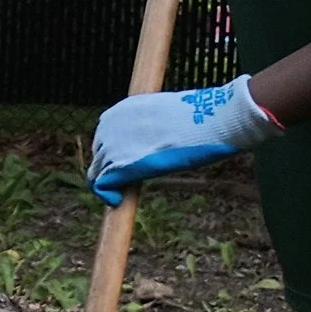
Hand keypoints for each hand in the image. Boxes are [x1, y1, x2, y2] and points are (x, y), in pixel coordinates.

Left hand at [87, 75, 281, 203]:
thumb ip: (149, 130)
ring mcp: (112, 145)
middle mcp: (109, 126)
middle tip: (125, 185)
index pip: (104, 138)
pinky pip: (101, 185)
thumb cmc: (200, 117)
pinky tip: (118, 201)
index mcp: (120, 111)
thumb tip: (150, 146)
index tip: (127, 168)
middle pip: (99, 156)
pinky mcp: (119, 164)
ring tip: (124, 194)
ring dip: (110, 184)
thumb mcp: (165, 118)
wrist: (212, 117)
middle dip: (109, 171)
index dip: (113, 156)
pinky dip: (107, 195)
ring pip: (98, 171)